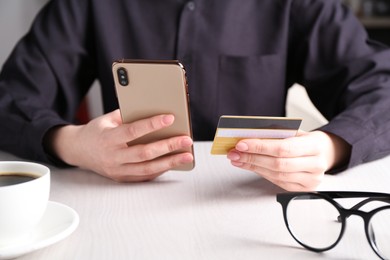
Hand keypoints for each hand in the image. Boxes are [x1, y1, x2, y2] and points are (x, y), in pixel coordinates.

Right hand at [45, 109, 193, 181]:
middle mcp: (113, 157)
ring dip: (170, 162)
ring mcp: (117, 170)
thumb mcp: (106, 119)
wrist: (78, 151)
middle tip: (186, 139)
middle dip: (168, 146)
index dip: (152, 124)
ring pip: (148, 168)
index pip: (133, 131)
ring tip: (187, 155)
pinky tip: (173, 162)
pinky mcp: (122, 178)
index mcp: (108, 139)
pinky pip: (145, 176)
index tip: (170, 117)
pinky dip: (161, 169)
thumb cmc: (96, 132)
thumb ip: (127, 116)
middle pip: (145, 153)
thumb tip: (152, 110)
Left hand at [227, 130, 350, 190]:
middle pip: (278, 164)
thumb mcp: (293, 132)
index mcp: (314, 146)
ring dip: (253, 166)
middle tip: (234, 153)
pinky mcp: (302, 189)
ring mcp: (310, 180)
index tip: (241, 144)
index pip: (283, 148)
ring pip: (276, 175)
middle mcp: (316, 165)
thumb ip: (274, 134)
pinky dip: (261, 173)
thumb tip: (246, 139)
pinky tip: (249, 165)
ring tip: (237, 159)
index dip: (260, 147)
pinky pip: (277, 182)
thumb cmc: (304, 140)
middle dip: (252, 158)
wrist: (323, 152)